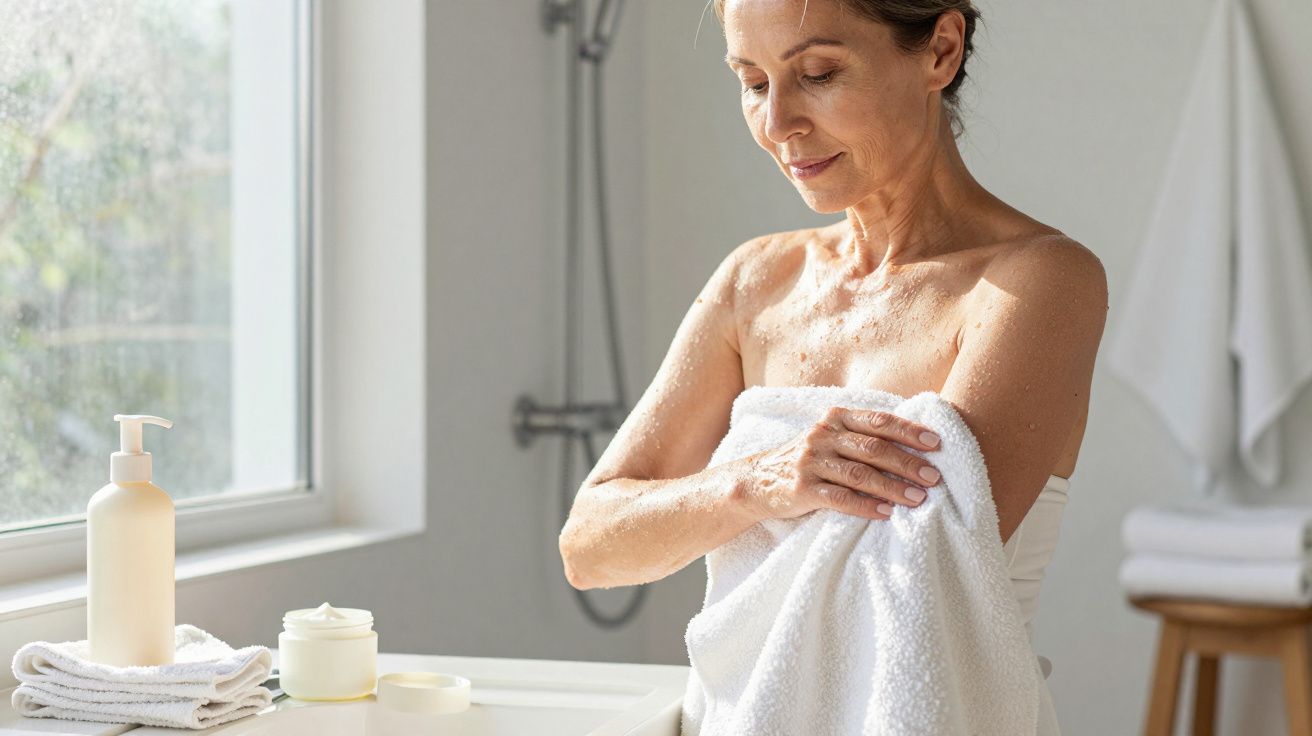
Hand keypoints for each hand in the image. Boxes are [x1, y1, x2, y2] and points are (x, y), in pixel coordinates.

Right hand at [736, 405, 942, 521]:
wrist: (756, 481)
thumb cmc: (805, 460)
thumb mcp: (829, 438)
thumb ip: (861, 437)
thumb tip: (913, 446)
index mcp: (835, 418)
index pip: (878, 421)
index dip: (909, 431)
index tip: (937, 444)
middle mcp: (823, 435)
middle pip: (873, 448)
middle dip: (908, 463)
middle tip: (934, 477)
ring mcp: (810, 461)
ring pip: (859, 474)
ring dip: (892, 487)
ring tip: (918, 499)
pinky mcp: (801, 488)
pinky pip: (839, 498)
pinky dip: (865, 506)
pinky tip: (886, 514)